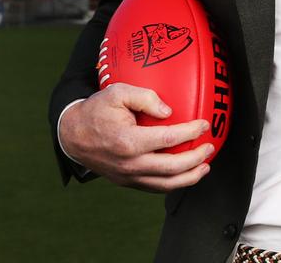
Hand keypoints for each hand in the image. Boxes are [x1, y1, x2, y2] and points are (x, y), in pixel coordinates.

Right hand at [59, 83, 213, 191]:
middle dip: (196, 158)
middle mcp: (130, 163)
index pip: (168, 139)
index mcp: (128, 141)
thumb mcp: (117, 93)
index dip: (191, 132)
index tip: (204, 124)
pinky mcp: (126, 181)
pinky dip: (173, 183)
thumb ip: (145, 97)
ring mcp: (128, 176)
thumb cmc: (95, 111)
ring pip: (165, 184)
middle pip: (172, 168)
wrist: (71, 135)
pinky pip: (154, 187)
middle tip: (209, 147)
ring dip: (190, 177)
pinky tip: (184, 174)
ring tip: (204, 166)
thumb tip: (169, 112)